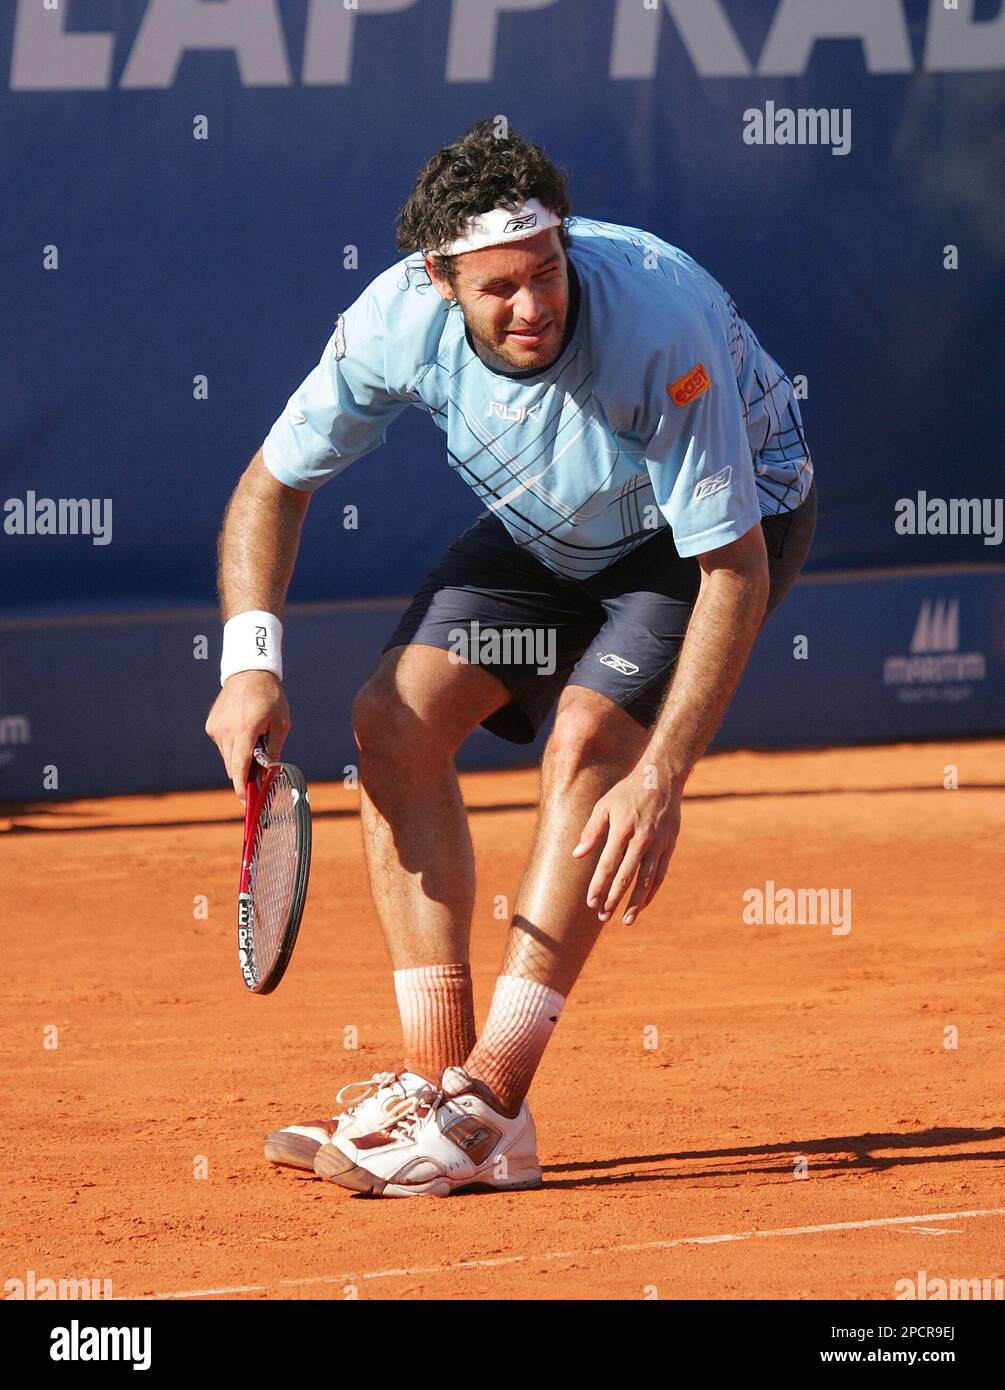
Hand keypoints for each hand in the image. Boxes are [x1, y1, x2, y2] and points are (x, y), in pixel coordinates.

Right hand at [205, 670, 289, 799]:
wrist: (249, 672)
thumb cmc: (270, 697)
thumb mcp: (281, 724)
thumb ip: (274, 750)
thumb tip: (269, 774)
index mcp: (245, 731)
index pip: (239, 767)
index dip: (242, 788)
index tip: (246, 801)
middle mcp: (226, 731)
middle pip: (232, 767)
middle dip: (244, 774)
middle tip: (259, 773)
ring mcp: (216, 728)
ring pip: (226, 757)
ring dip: (238, 758)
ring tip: (254, 741)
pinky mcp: (211, 725)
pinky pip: (222, 745)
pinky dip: (232, 746)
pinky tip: (243, 730)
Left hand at [572, 765, 682, 923]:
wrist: (661, 779)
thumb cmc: (626, 793)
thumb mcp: (604, 806)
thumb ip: (591, 832)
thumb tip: (577, 855)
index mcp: (622, 830)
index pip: (608, 865)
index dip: (598, 885)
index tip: (590, 902)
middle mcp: (641, 840)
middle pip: (626, 877)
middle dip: (613, 899)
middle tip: (602, 917)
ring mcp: (658, 844)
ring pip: (646, 880)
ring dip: (635, 902)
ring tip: (625, 920)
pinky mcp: (669, 846)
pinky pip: (660, 874)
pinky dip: (651, 892)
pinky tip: (642, 904)